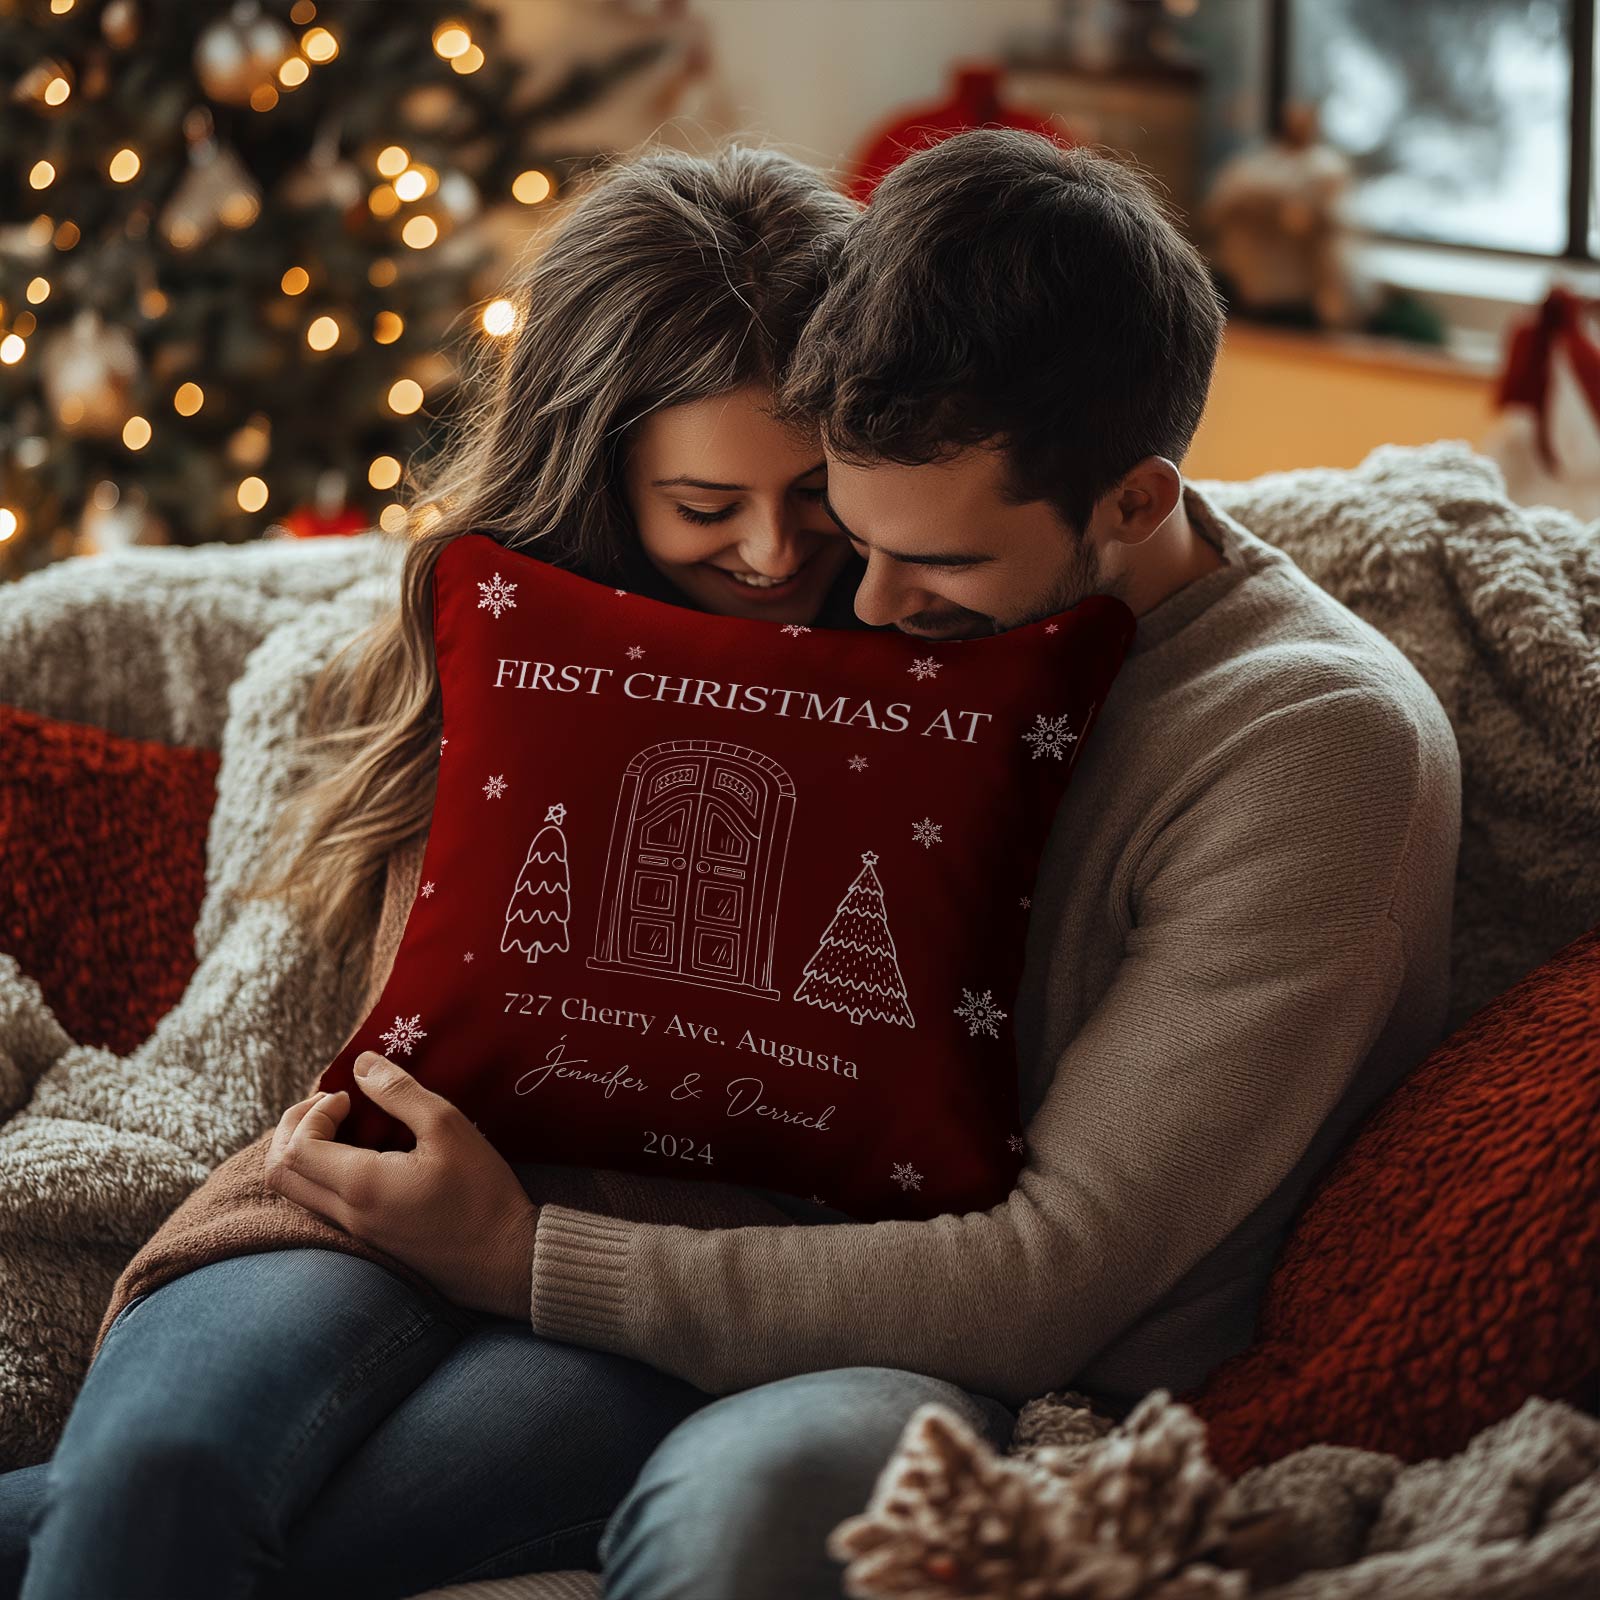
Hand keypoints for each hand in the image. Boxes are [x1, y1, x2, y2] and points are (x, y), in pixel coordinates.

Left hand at [264, 1051, 537, 1320]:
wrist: (505, 1259)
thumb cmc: (481, 1191)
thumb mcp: (448, 1128)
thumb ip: (400, 1093)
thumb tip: (361, 1065)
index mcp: (361, 1185)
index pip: (297, 1146)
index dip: (313, 1111)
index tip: (351, 1097)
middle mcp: (347, 1214)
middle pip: (280, 1173)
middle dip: (294, 1128)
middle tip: (331, 1105)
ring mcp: (355, 1233)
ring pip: (298, 1191)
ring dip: (305, 1150)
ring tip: (343, 1125)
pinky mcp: (369, 1241)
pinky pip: (322, 1204)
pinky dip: (323, 1172)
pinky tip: (362, 1155)